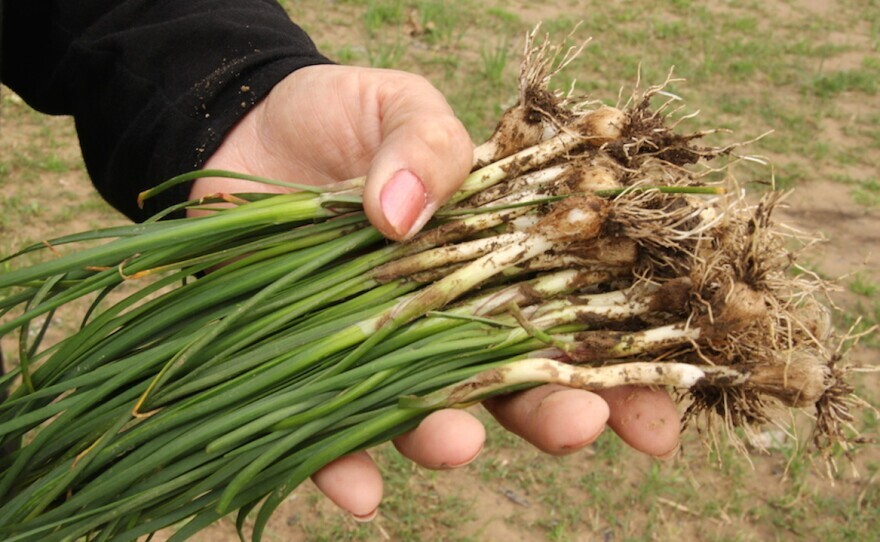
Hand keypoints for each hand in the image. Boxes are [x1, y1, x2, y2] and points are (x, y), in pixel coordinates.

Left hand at [196, 64, 680, 519]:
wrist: (249, 129)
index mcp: (492, 256)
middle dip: (550, 412)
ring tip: (457, 445)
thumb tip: (405, 216)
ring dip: (447, 438)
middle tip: (577, 426)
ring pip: (425, 412)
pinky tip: (359, 490)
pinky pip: (328, 433)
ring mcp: (380, 348)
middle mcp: (445, 315)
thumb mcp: (399, 106)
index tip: (658, 415)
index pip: (570, 318)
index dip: (619, 368)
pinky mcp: (309, 368)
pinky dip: (343, 465)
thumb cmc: (342, 118)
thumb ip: (425, 144)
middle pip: (510, 379)